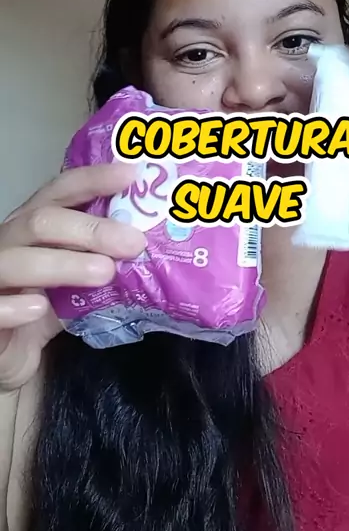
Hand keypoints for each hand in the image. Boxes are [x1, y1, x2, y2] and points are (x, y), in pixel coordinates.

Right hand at [0, 163, 145, 391]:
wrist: (10, 354)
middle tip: (133, 244)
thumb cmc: (44, 307)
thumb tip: (152, 248)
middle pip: (42, 221)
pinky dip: (14, 307)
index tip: (132, 175)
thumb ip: (103, 261)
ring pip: (18, 260)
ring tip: (104, 273)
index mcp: (33, 225)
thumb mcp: (77, 280)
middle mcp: (9, 242)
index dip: (93, 179)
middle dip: (90, 229)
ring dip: (64, 264)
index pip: (60, 191)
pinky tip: (39, 308)